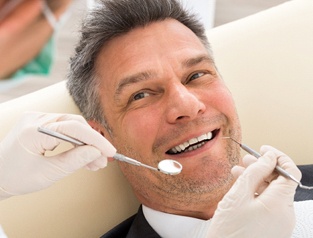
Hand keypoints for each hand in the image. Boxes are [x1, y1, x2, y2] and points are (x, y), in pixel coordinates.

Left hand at [0, 112, 115, 199]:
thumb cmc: (15, 178)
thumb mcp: (47, 174)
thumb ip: (74, 161)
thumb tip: (96, 152)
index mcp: (33, 131)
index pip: (74, 128)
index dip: (96, 140)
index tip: (110, 151)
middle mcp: (35, 119)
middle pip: (75, 124)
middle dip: (92, 142)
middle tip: (103, 159)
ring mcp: (37, 120)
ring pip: (72, 126)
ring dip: (86, 143)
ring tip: (95, 162)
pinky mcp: (39, 124)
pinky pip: (64, 129)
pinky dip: (75, 142)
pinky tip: (84, 155)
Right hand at [188, 146, 300, 237]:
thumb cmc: (229, 229)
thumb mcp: (238, 195)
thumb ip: (255, 172)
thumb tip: (268, 157)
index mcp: (279, 204)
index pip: (290, 172)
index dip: (277, 157)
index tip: (263, 150)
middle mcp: (285, 214)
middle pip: (280, 182)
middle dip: (263, 167)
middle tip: (245, 159)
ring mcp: (281, 222)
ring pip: (273, 193)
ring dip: (257, 180)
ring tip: (238, 172)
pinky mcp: (273, 228)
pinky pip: (269, 204)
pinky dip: (257, 193)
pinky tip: (241, 188)